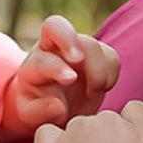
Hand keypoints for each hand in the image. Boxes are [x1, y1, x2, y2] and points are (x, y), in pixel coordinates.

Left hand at [0, 16, 120, 138]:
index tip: (70, 79)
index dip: (57, 64)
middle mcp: (53, 48)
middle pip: (58, 26)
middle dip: (71, 41)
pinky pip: (111, 57)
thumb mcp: (31, 115)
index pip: (41, 55)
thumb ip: (39, 112)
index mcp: (34, 63)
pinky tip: (101, 89)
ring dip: (99, 69)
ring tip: (93, 92)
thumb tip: (58, 105)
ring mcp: (77, 49)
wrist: (55, 106)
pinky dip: (111, 74)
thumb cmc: (39, 109)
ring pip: (93, 45)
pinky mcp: (98, 56)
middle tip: (79, 60)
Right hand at [34, 97, 142, 142]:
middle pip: (111, 117)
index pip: (87, 122)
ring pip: (136, 111)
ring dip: (132, 119)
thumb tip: (59, 126)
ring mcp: (141, 138)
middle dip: (107, 133)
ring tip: (129, 142)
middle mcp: (114, 125)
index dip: (86, 141)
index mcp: (85, 124)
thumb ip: (47, 132)